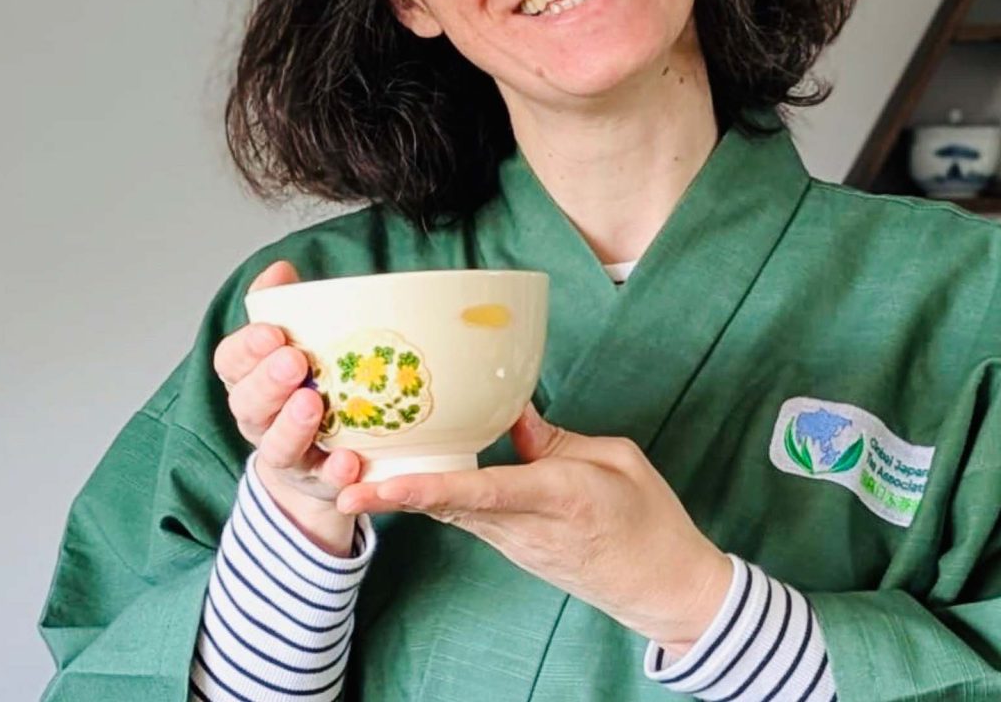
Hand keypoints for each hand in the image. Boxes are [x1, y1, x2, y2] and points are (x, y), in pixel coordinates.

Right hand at [213, 260, 365, 555]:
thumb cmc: (305, 387)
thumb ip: (282, 308)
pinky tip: (350, 462)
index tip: (271, 333)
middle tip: (294, 362)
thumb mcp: (289, 346)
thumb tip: (280, 269)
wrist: (316, 464)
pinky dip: (336, 473)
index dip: (246, 348)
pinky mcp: (318, 482)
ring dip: (293, 427)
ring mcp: (288, 454)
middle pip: (249, 404)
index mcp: (249, 380)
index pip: (231, 363)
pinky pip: (324, 482)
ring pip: (279, 446)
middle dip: (268, 383)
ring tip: (314, 405)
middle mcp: (260, 419)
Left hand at [336, 404, 732, 653]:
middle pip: (448, 506)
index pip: (484, 492)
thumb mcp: (618, 460)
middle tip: (339, 481)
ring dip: (403, 497)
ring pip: (449, 512)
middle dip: (393, 495)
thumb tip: (509, 412)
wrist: (662, 587)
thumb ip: (557, 438)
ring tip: (353, 475)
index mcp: (560, 496)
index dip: (429, 487)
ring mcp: (516, 542)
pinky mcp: (513, 546)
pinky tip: (402, 480)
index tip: (382, 485)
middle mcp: (527, 525)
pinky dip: (431, 497)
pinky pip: (465, 517)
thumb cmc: (650, 520)